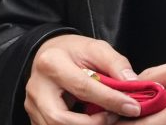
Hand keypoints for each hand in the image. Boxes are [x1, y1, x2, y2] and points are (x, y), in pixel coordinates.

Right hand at [26, 34, 141, 124]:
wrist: (49, 53)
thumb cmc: (74, 51)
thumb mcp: (96, 48)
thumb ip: (115, 64)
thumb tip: (133, 84)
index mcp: (52, 63)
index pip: (83, 87)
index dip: (111, 100)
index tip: (133, 107)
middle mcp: (37, 87)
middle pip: (61, 119)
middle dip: (92, 124)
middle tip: (114, 117)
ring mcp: (32, 105)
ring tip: (104, 119)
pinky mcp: (34, 116)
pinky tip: (92, 122)